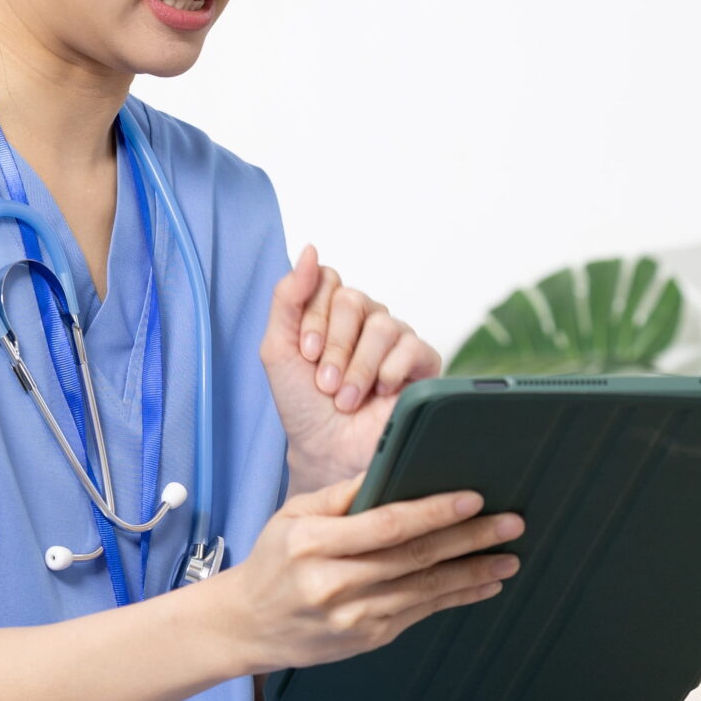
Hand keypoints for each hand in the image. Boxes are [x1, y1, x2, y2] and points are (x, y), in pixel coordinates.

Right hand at [211, 473, 519, 674]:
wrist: (245, 625)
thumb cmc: (273, 562)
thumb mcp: (294, 515)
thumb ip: (342, 495)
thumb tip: (392, 466)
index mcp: (313, 544)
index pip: (386, 525)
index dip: (434, 511)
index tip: (473, 498)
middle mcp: (333, 583)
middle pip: (414, 558)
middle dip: (469, 540)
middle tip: (511, 524)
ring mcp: (352, 617)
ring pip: (425, 591)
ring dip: (473, 573)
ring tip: (509, 557)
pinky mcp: (366, 639)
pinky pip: (420, 613)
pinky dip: (456, 598)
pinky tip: (483, 585)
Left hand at [261, 246, 441, 494]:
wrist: (328, 449)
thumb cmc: (303, 404)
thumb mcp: (278, 349)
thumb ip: (287, 297)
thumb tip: (309, 250)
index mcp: (331, 309)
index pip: (328, 280)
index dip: (315, 318)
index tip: (306, 356)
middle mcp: (365, 318)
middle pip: (354, 300)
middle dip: (335, 347)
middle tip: (326, 383)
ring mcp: (395, 337)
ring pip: (382, 325)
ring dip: (358, 368)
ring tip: (347, 398)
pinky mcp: (422, 360)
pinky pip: (411, 347)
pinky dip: (388, 373)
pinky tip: (380, 393)